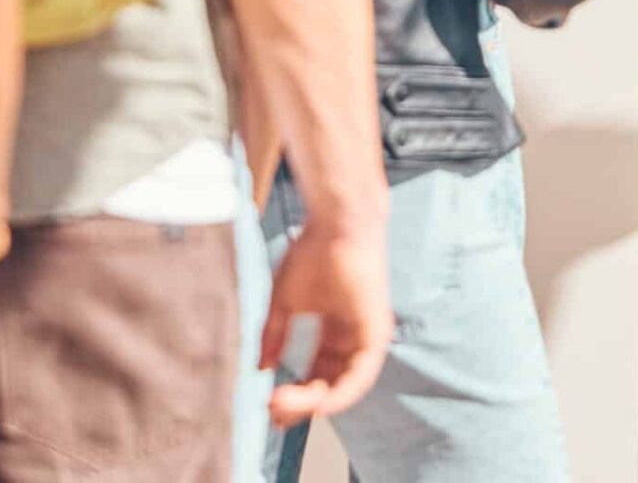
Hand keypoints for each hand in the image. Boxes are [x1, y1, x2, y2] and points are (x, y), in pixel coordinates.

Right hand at [262, 218, 391, 426]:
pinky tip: (315, 402)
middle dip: (301, 403)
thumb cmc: (312, 252)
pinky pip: (359, 377)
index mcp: (334, 330)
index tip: (270, 405)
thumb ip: (274, 336)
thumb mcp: (284, 303)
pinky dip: (338, 394)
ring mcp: (366, 337)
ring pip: (344, 386)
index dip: (295, 393)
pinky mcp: (375, 334)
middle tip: (274, 413)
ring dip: (314, 403)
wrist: (335, 224)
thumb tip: (261, 369)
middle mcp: (352, 338)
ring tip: (285, 407)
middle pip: (330, 384)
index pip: (317, 373)